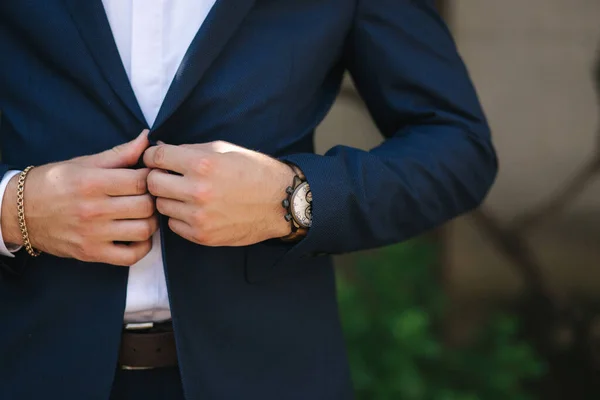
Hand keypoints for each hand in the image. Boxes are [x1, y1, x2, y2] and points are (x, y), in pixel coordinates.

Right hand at [1, 131, 157, 265]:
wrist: (19, 212)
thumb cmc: (54, 183)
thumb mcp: (84, 162)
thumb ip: (120, 154)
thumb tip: (147, 139)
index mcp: (92, 183)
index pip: (141, 181)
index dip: (152, 177)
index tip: (151, 176)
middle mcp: (93, 210)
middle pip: (146, 206)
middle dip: (153, 199)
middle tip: (149, 195)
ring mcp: (93, 234)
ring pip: (144, 230)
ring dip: (151, 222)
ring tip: (144, 214)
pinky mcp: (92, 254)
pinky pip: (131, 256)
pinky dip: (143, 247)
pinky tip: (137, 235)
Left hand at [144, 141, 293, 245]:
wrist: (282, 203)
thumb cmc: (255, 171)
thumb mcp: (224, 149)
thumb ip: (190, 150)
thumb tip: (160, 149)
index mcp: (203, 163)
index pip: (156, 157)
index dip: (153, 156)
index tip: (156, 159)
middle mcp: (198, 190)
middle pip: (152, 183)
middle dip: (157, 177)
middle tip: (168, 176)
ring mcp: (199, 216)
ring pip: (161, 206)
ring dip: (168, 198)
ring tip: (184, 194)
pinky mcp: (203, 235)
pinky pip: (174, 225)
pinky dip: (179, 216)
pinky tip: (195, 209)